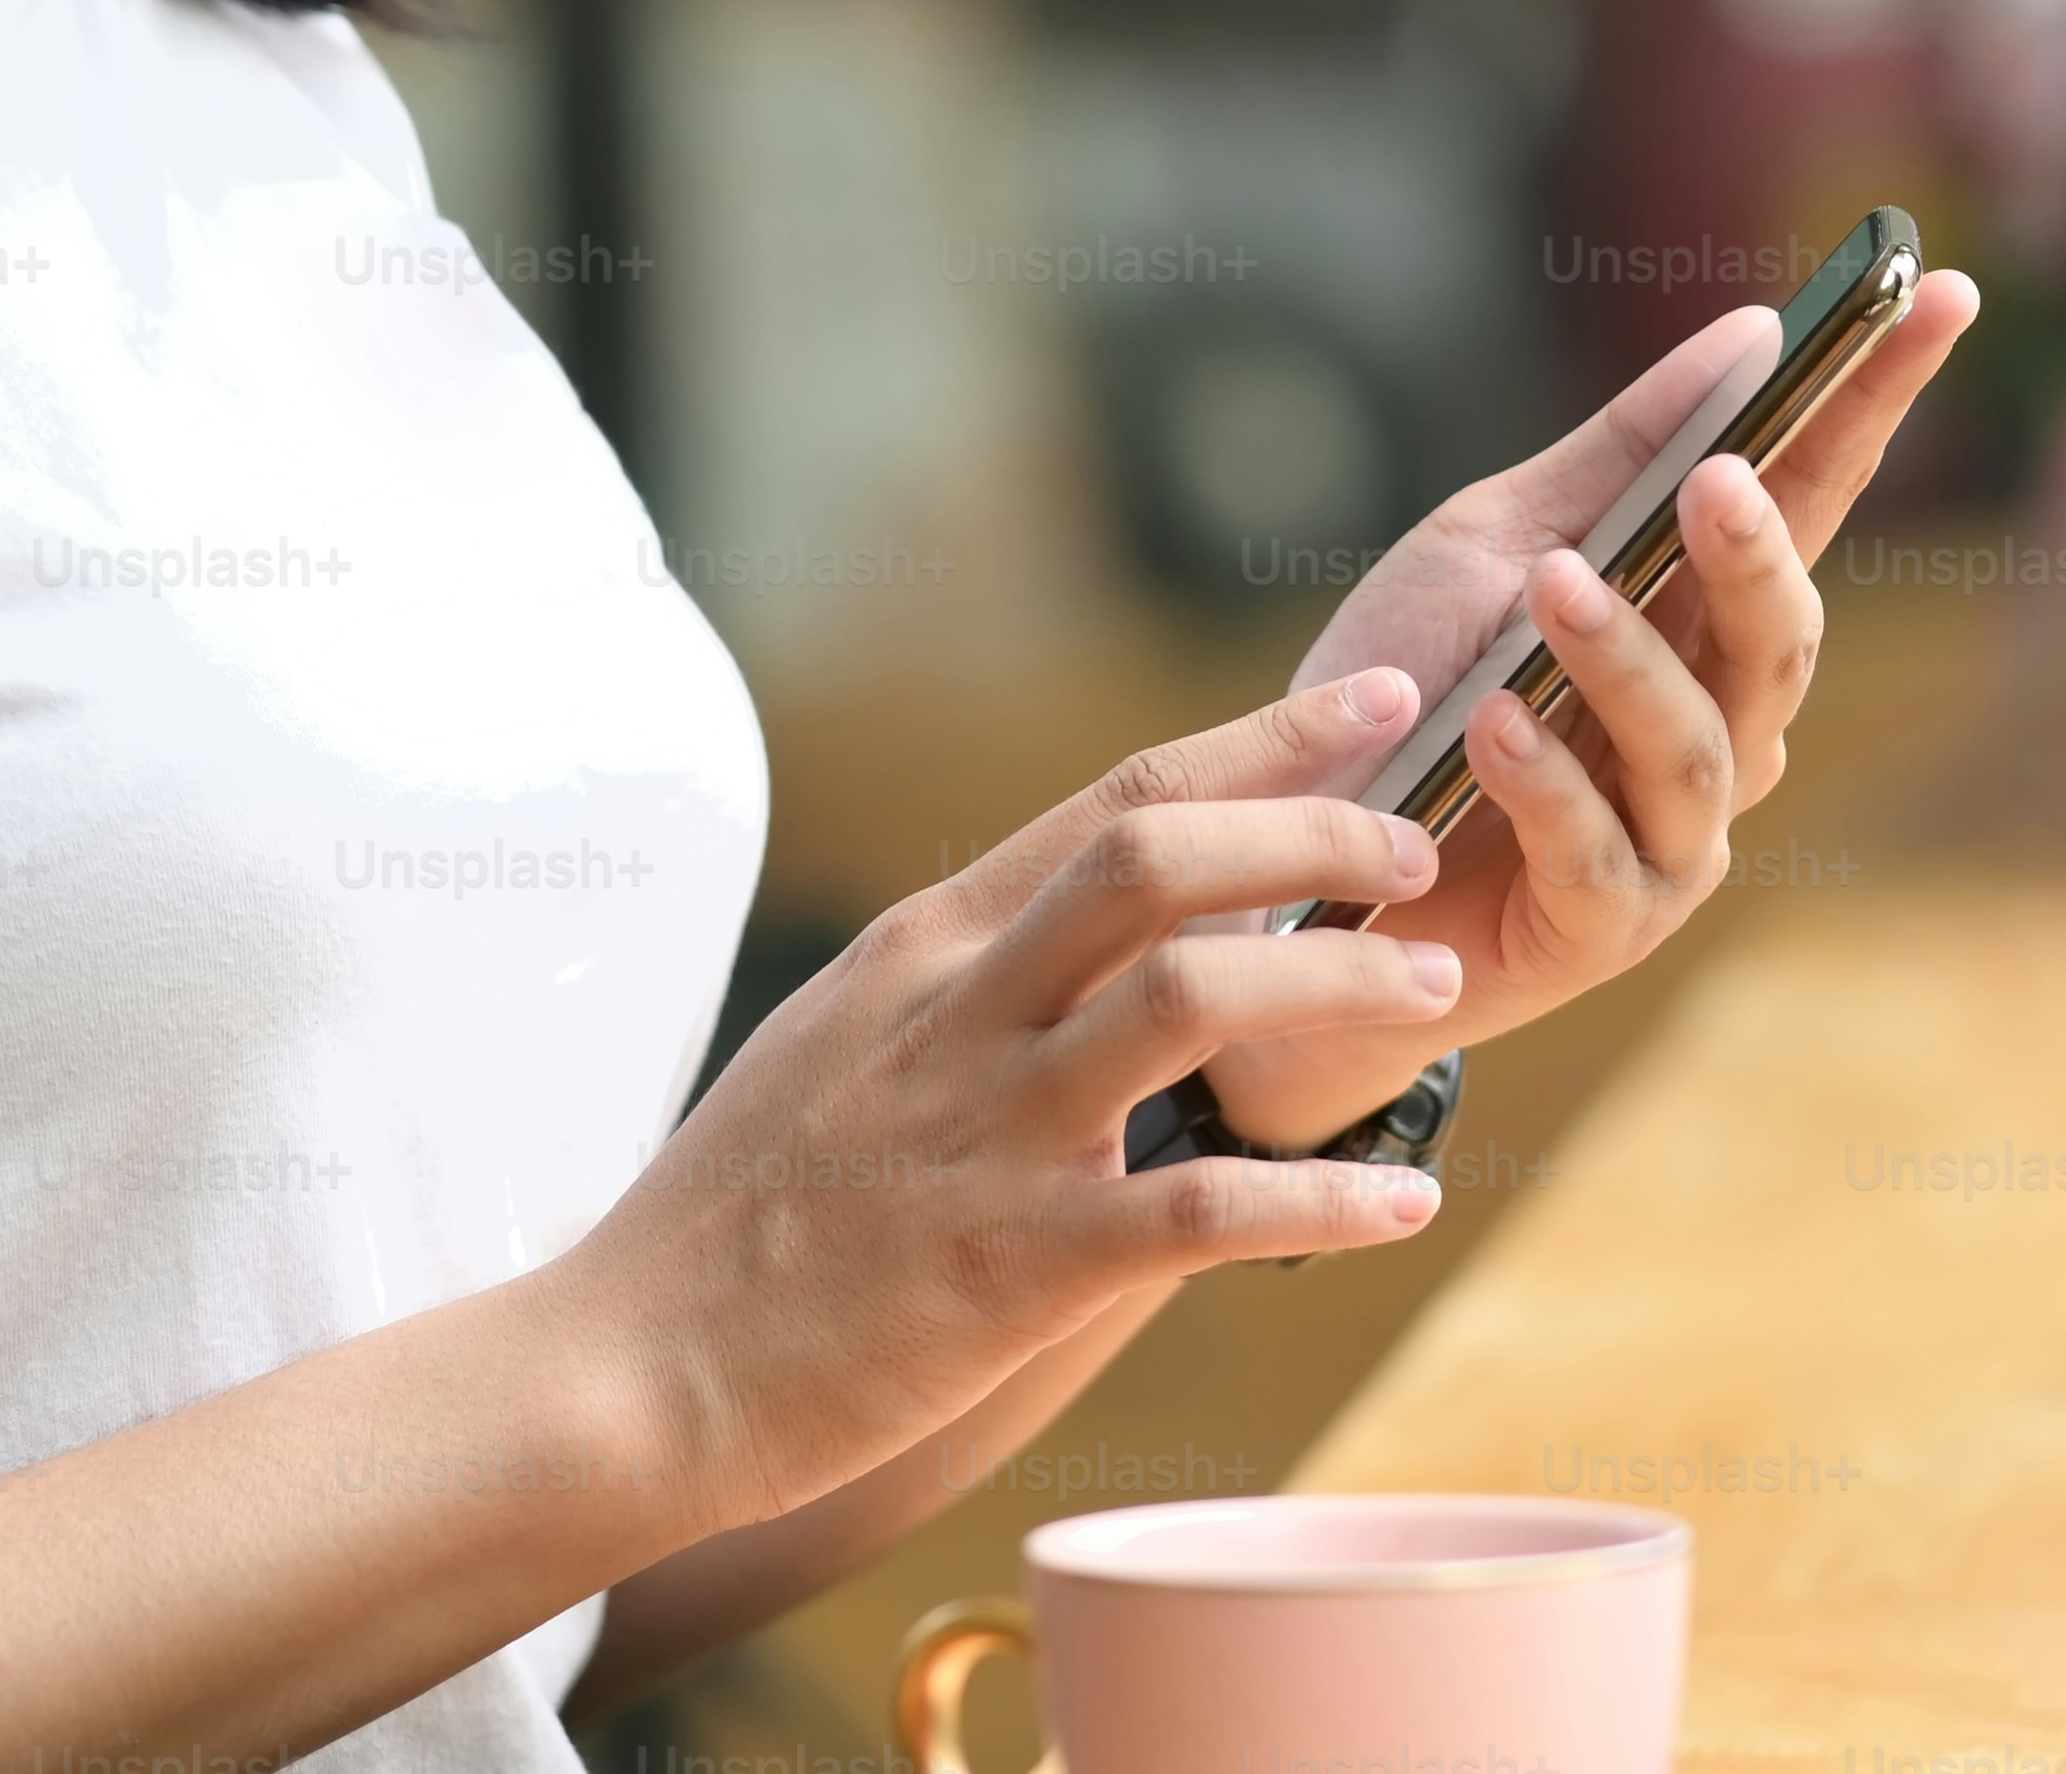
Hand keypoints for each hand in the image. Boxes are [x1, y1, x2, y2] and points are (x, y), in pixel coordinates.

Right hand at [564, 673, 1470, 1524]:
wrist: (627, 1369)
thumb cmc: (738, 1220)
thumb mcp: (842, 1043)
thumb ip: (961, 986)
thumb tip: (1082, 946)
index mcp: (927, 950)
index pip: (1116, 801)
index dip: (1264, 742)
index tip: (1375, 697)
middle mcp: (961, 1011)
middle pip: (1164, 855)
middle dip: (1318, 830)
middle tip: (1419, 852)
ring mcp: (988, 1133)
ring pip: (1196, 999)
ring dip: (1342, 983)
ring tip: (1438, 992)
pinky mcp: (1013, 1267)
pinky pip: (1202, 1210)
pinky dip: (1322, 1198)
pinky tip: (1407, 1203)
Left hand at [1196, 267, 1980, 1151]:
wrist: (1295, 858)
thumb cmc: (1408, 687)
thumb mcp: (1492, 542)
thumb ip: (1617, 456)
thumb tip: (1751, 331)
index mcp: (1702, 617)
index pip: (1813, 497)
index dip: (1878, 401)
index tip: (1940, 294)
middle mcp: (1718, 726)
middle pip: (1781, 636)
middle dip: (1758, 554)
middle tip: (1712, 480)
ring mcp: (1674, 836)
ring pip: (1696, 745)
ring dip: (1623, 661)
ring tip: (1548, 591)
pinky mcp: (1603, 924)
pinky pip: (1599, 851)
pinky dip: (1544, 781)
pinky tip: (1489, 726)